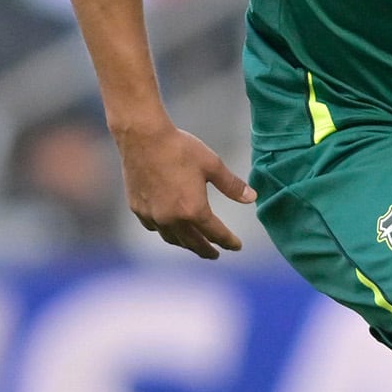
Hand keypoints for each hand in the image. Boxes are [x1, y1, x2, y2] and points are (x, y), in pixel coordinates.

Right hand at [116, 122, 255, 259]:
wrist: (142, 137)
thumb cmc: (179, 148)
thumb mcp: (212, 165)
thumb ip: (232, 185)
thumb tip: (252, 198)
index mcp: (194, 210)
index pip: (216, 234)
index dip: (229, 241)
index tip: (236, 246)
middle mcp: (173, 219)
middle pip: (194, 243)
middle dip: (207, 250)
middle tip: (215, 254)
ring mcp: (153, 216)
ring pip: (172, 239)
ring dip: (186, 244)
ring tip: (193, 243)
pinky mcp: (138, 209)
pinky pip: (154, 228)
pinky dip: (165, 231)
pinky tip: (168, 227)